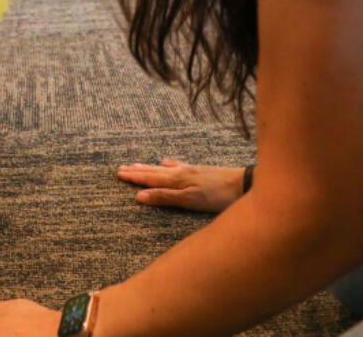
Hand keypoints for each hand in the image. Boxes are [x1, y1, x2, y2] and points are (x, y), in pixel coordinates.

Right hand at [116, 159, 246, 212]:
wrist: (244, 184)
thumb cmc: (217, 196)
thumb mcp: (189, 200)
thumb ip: (165, 197)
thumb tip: (139, 196)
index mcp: (176, 180)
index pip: (150, 178)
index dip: (134, 178)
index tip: (118, 174)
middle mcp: (181, 172)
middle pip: (154, 171)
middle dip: (137, 171)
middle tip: (120, 168)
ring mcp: (191, 170)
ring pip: (164, 168)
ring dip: (149, 167)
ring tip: (136, 164)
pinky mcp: (201, 171)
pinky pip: (179, 165)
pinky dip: (169, 164)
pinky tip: (166, 162)